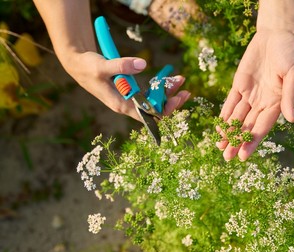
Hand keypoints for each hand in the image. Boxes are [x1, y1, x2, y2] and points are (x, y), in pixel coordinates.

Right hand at [63, 51, 190, 121]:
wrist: (78, 65)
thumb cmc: (88, 68)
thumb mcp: (102, 66)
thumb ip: (121, 65)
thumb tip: (143, 64)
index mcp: (121, 104)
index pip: (147, 114)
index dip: (164, 109)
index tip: (177, 99)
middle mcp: (127, 105)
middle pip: (154, 109)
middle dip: (171, 100)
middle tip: (186, 90)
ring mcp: (129, 98)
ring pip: (153, 100)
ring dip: (167, 92)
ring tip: (180, 79)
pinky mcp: (130, 91)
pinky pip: (149, 92)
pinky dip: (159, 86)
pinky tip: (169, 77)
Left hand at [216, 29, 293, 160]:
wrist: (276, 34)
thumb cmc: (290, 52)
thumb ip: (290, 96)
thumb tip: (292, 120)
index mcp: (277, 103)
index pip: (262, 127)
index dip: (253, 142)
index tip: (243, 156)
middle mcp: (262, 102)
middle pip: (248, 127)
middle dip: (238, 142)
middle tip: (227, 158)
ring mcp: (250, 95)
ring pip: (237, 118)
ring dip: (229, 133)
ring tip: (220, 148)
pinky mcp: (239, 85)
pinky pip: (230, 103)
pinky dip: (224, 115)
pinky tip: (218, 128)